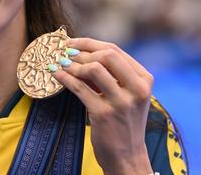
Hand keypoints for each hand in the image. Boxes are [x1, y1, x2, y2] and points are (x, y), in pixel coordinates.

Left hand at [50, 37, 153, 174]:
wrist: (127, 156)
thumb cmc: (123, 121)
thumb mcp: (126, 94)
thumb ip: (110, 74)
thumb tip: (79, 51)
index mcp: (144, 79)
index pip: (115, 50)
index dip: (89, 43)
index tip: (72, 43)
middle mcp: (137, 89)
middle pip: (107, 55)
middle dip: (81, 51)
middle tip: (65, 54)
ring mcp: (121, 102)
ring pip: (93, 68)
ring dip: (72, 64)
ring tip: (60, 64)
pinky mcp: (104, 114)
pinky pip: (79, 88)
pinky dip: (65, 78)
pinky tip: (56, 74)